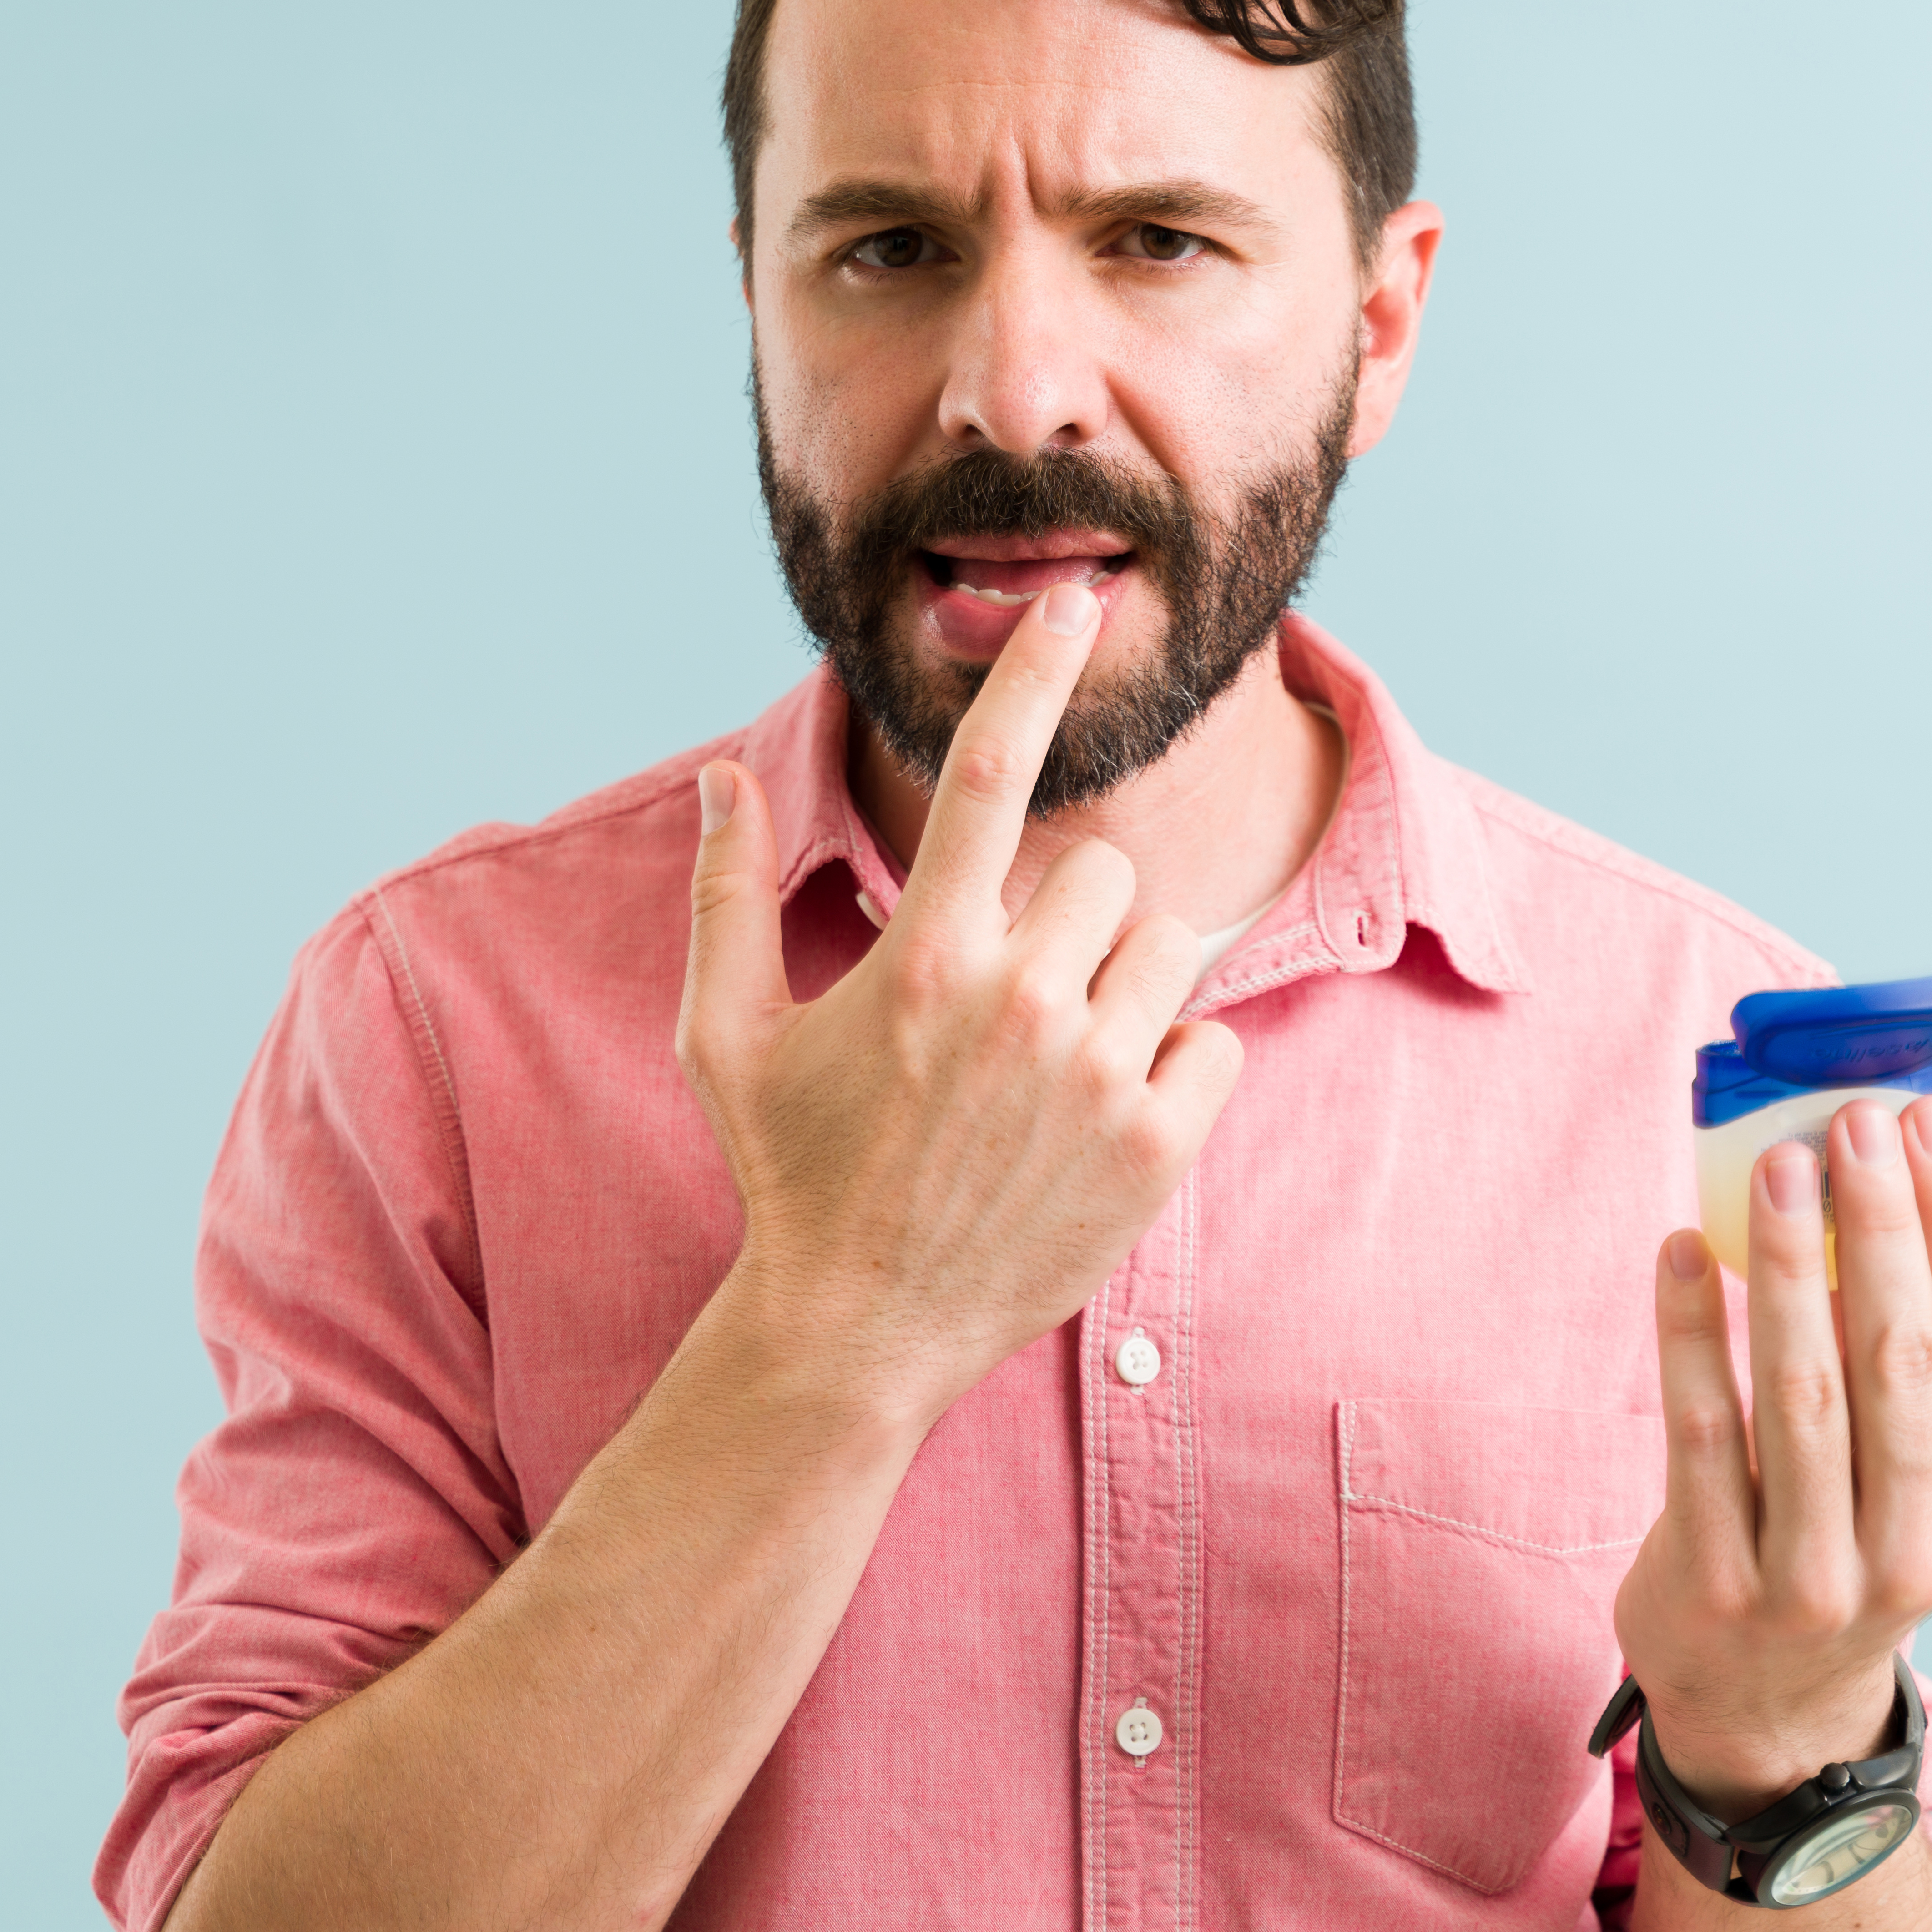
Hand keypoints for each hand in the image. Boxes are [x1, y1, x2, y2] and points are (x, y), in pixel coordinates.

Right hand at [673, 581, 1246, 1427]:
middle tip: (1011, 998)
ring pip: (1165, 947)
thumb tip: (718, 775)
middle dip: (1067, 916)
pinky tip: (1101, 1114)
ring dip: (1121, 985)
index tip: (1070, 601)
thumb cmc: (792, 1172)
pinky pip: (1214, 1040)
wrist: (859, 1330)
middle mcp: (1020, 1003)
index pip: (992, 776)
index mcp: (924, 959)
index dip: (1031, 673)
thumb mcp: (727, 1035)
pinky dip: (1173, 1065)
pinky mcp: (1157, 1147)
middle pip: (1104, 871)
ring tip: (1054, 1062)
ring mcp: (1096, 1077)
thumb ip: (727, 897)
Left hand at [1614, 1094, 1931, 1813]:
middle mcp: (1918, 1547)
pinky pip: (1700, 1433)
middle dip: (1881, 1228)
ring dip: (1789, 1266)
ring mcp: (1815, 1574)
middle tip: (1852, 1124)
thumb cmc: (1850, 1543)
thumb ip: (1912, 1362)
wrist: (1767, 1703)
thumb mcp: (1916, 1479)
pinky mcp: (1717, 1580)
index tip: (1928, 1121)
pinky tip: (1683, 1250)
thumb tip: (1886, 1182)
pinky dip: (1691, 1333)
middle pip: (1900, 1358)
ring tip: (1774, 1166)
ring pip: (1804, 1393)